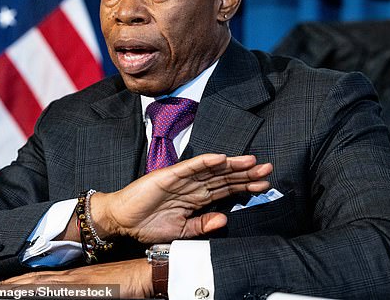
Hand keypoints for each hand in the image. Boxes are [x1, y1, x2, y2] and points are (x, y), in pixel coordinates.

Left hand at [0, 258, 151, 298]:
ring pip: (35, 285)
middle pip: (31, 282)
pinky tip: (17, 289)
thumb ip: (87, 289)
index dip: (15, 284)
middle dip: (6, 287)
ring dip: (12, 287)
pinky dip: (32, 289)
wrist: (147, 272)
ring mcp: (74, 282)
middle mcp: (70, 278)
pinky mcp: (81, 287)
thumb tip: (81, 288)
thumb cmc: (129, 282)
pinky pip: (49, 289)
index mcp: (74, 279)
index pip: (38, 281)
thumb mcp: (102, 290)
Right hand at [94, 154, 271, 242]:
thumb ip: (203, 225)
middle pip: (224, 177)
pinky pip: (190, 167)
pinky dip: (205, 162)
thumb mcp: (182, 231)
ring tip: (251, 161)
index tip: (264, 184)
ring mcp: (181, 179)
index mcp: (196, 198)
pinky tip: (220, 158)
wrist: (123, 221)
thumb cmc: (148, 224)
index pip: (225, 189)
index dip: (244, 185)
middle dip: (246, 173)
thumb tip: (224, 219)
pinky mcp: (169, 175)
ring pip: (211, 170)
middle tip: (267, 169)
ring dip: (232, 165)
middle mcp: (192, 186)